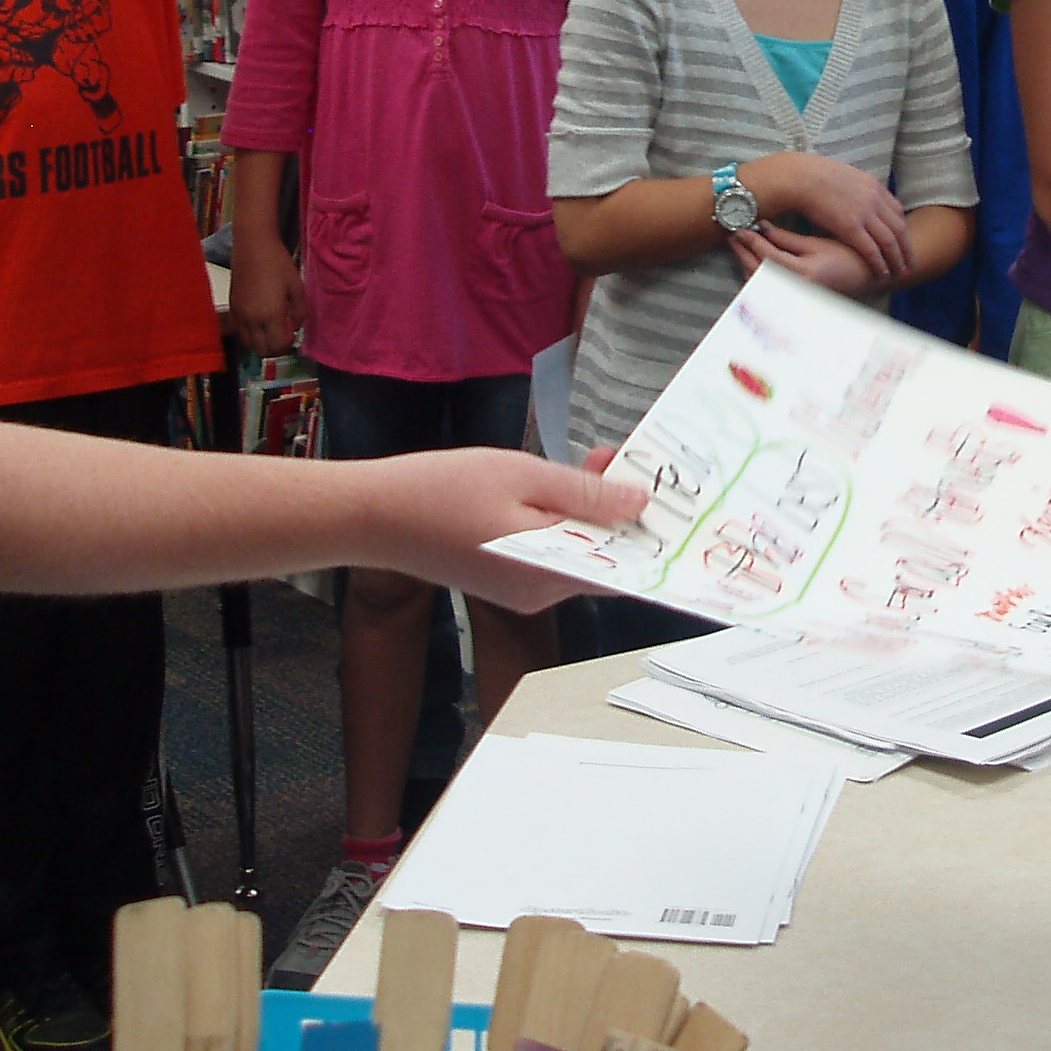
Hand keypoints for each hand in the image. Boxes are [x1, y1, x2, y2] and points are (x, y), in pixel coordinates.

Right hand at [229, 236, 307, 359]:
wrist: (253, 246)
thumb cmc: (278, 264)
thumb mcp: (297, 287)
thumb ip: (300, 312)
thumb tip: (294, 328)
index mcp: (270, 315)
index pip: (277, 346)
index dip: (287, 345)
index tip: (292, 334)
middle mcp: (252, 319)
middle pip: (261, 351)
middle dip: (274, 348)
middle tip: (283, 336)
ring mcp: (239, 315)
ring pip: (248, 344)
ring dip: (261, 343)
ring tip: (271, 330)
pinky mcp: (232, 308)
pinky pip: (240, 331)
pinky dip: (250, 333)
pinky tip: (259, 321)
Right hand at [383, 446, 648, 616]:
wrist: (373, 514)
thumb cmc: (442, 490)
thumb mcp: (525, 477)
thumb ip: (586, 492)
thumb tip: (638, 502)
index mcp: (549, 575)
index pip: (625, 568)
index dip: (654, 533)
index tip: (677, 502)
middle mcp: (540, 593)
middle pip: (605, 555)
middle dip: (622, 507)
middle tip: (628, 458)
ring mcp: (521, 588)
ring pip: (579, 549)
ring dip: (593, 508)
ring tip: (597, 459)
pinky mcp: (505, 577)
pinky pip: (552, 549)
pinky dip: (565, 518)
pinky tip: (561, 482)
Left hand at [730, 226, 881, 297]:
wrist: (866, 277)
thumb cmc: (846, 257)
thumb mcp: (816, 244)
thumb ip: (786, 238)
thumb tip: (762, 227)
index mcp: (803, 273)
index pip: (767, 256)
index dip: (751, 241)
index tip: (739, 228)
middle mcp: (796, 289)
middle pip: (757, 272)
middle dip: (742, 252)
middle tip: (733, 235)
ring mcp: (793, 296)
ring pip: (759, 282)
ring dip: (747, 263)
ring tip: (741, 244)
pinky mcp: (792, 298)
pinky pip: (766, 288)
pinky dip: (756, 274)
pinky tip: (754, 259)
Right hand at [750, 155, 911, 280]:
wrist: (800, 176)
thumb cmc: (813, 176)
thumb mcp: (844, 177)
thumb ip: (854, 189)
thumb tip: (852, 199)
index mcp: (873, 185)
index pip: (897, 210)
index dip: (901, 229)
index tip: (903, 241)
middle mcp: (874, 199)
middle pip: (899, 228)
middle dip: (906, 248)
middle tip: (909, 263)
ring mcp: (864, 212)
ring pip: (889, 241)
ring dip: (897, 259)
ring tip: (900, 272)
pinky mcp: (851, 226)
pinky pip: (871, 249)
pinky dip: (879, 262)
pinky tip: (882, 273)